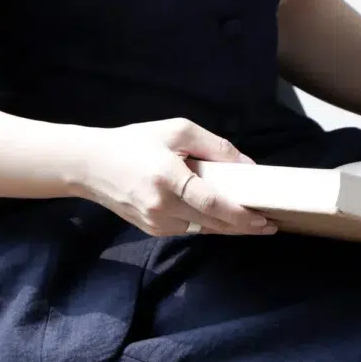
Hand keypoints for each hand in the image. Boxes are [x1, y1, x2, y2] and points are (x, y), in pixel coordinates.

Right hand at [74, 118, 276, 236]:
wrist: (90, 166)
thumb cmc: (134, 143)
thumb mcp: (177, 131)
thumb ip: (215, 147)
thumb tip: (247, 166)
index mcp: (168, 179)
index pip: (213, 205)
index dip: (242, 216)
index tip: (265, 219)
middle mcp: (162, 207)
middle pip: (213, 224)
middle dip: (244, 227)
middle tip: (270, 225)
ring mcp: (156, 223)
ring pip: (203, 230)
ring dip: (228, 227)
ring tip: (252, 221)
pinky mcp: (152, 230)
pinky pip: (189, 229)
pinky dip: (207, 223)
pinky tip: (221, 216)